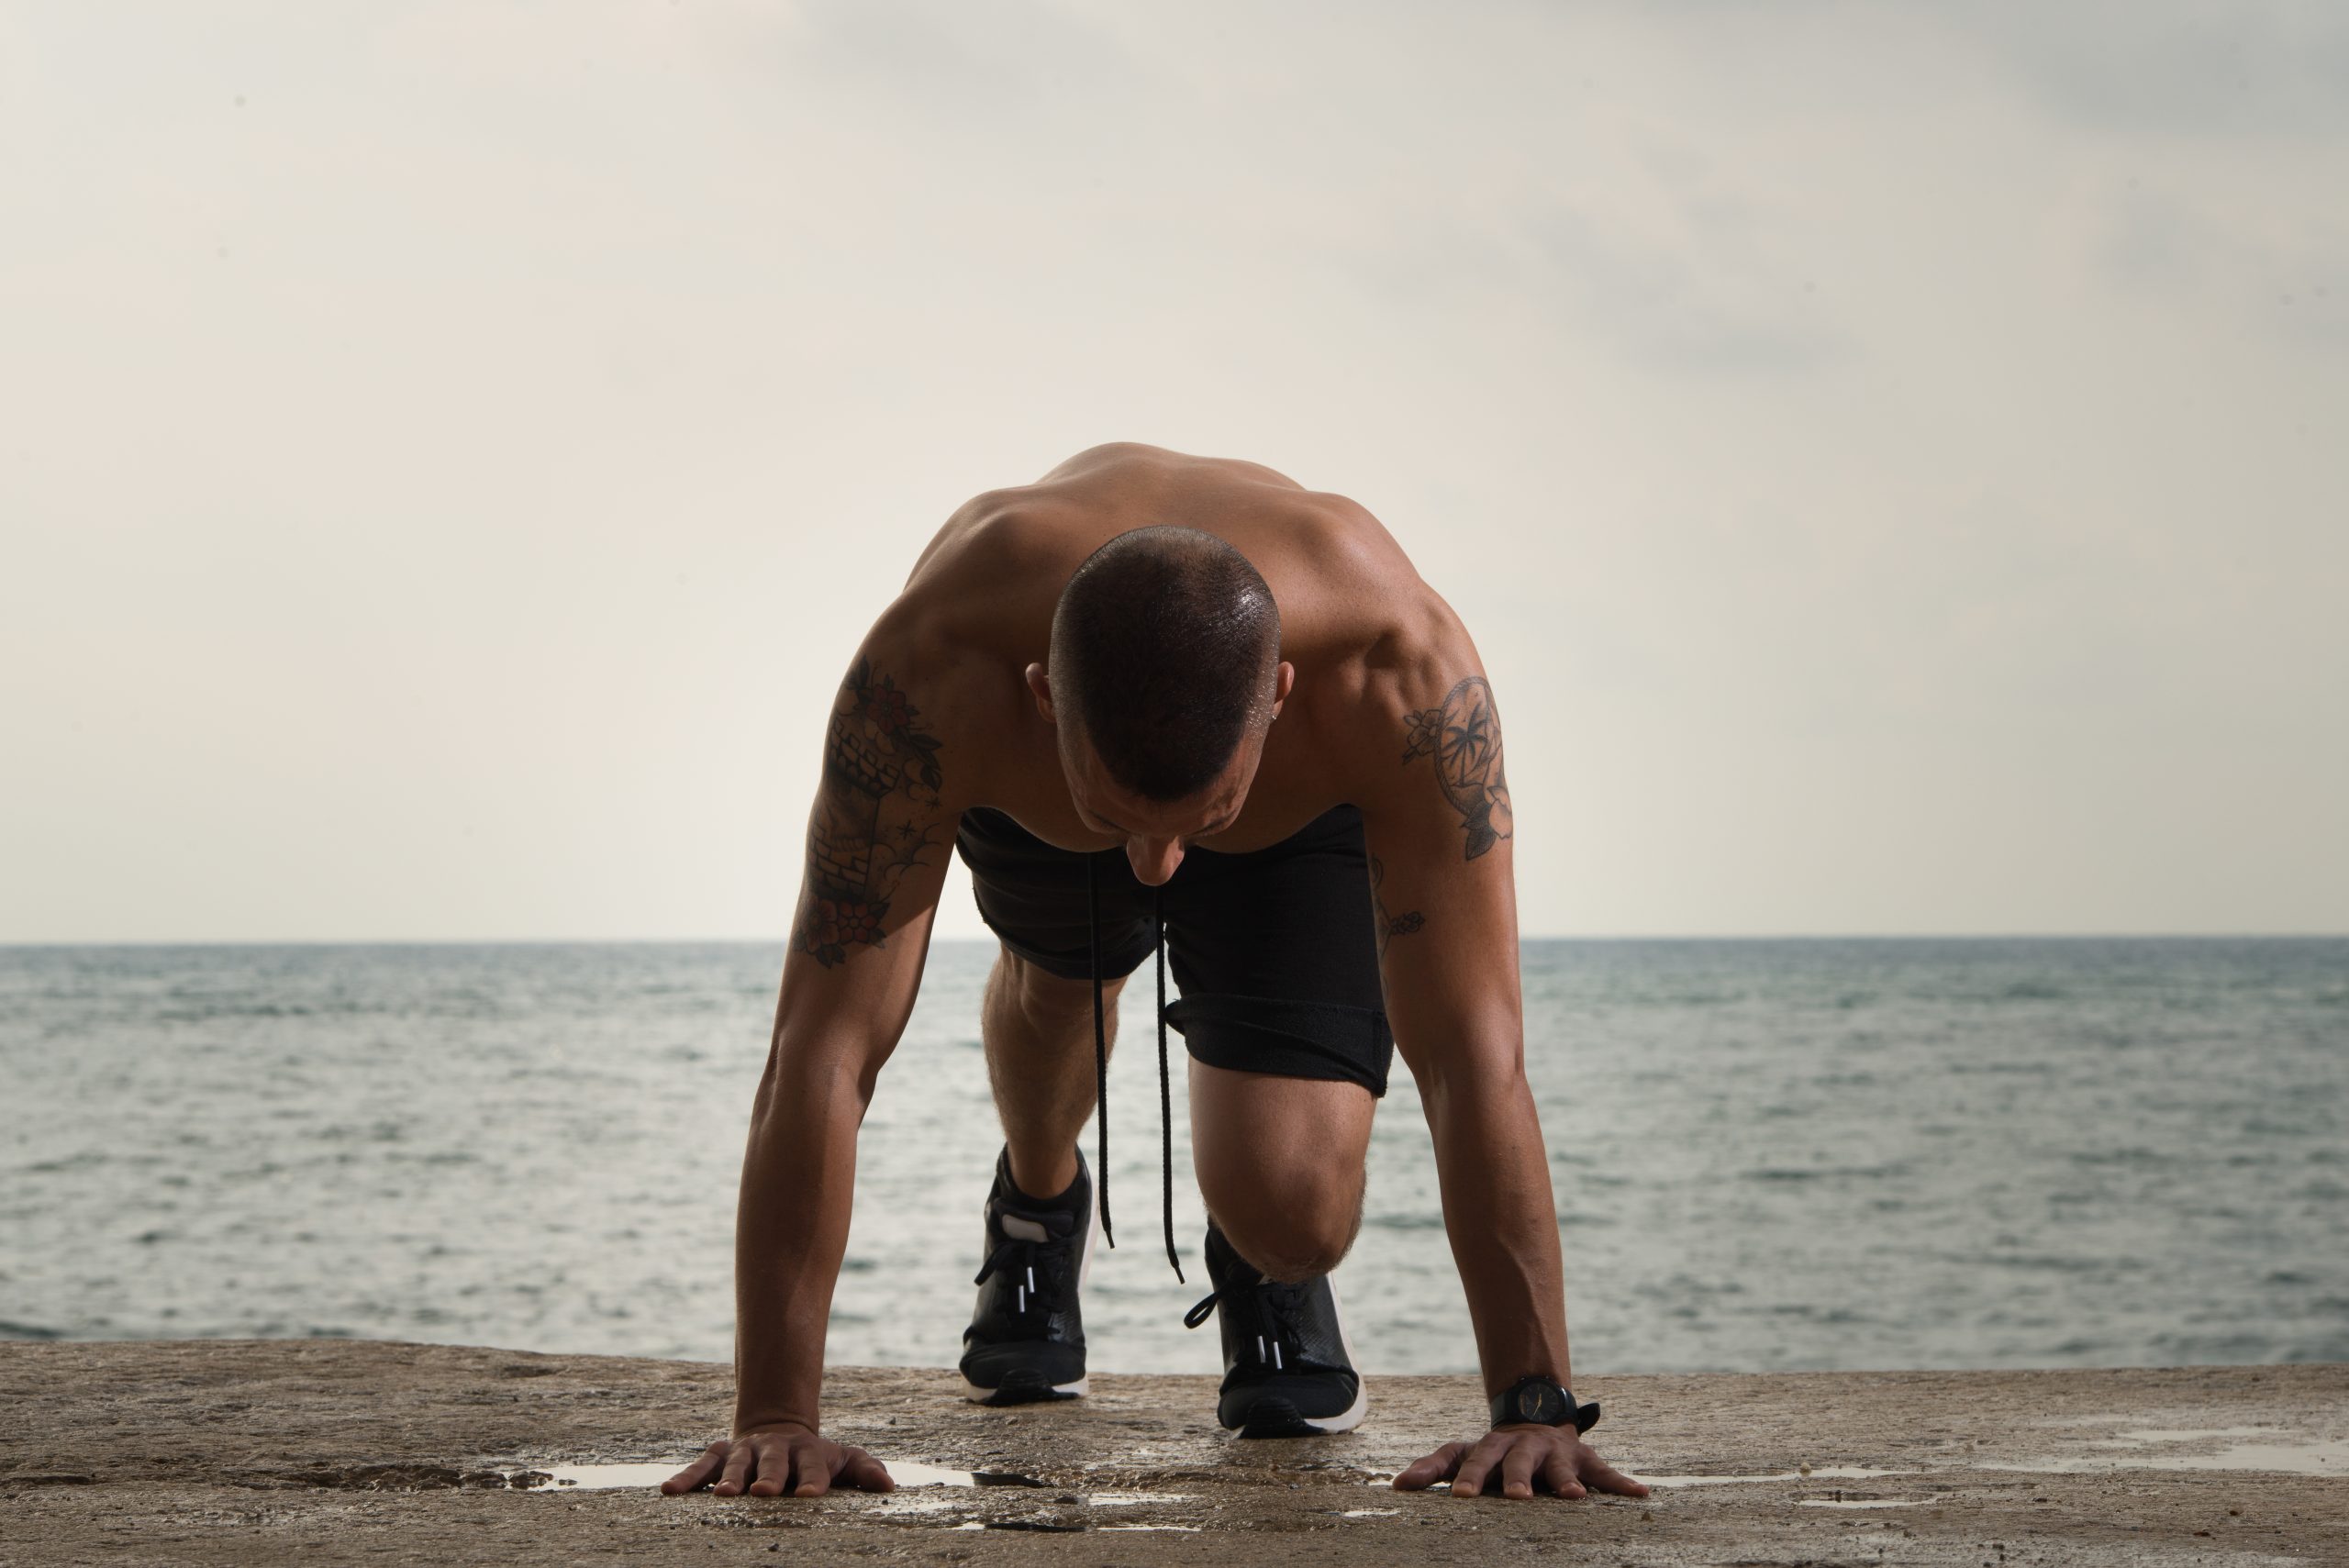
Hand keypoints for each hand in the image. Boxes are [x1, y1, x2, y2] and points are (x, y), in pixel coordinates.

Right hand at [660, 1424, 894, 1497]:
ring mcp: (745, 1452)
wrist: (778, 1427)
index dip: (812, 1479)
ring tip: (725, 1495)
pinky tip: (669, 1491)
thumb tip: (890, 1488)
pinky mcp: (719, 1455)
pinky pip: (700, 1467)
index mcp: (807, 1453)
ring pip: (736, 1463)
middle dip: (769, 1477)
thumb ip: (865, 1470)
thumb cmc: (815, 1457)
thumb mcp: (843, 1460)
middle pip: (773, 1463)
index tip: (811, 1495)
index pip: (813, 1466)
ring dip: (730, 1478)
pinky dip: (686, 1478)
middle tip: (764, 1493)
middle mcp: (775, 1450)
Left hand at [1393, 1423, 1649, 1500]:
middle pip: (1516, 1461)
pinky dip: (1623, 1484)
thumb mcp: (1462, 1455)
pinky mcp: (1584, 1459)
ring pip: (1559, 1465)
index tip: (1458, 1497)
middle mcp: (1522, 1447)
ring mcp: (1555, 1452)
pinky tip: (1640, 1495)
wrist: (1535, 1417)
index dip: (1466, 1477)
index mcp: (1490, 1448)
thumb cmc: (1492, 1452)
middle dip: (1516, 1479)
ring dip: (1566, 1479)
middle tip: (1515, 1498)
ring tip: (1573, 1496)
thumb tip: (1395, 1487)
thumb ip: (1431, 1469)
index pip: (1474, 1459)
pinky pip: (1605, 1472)